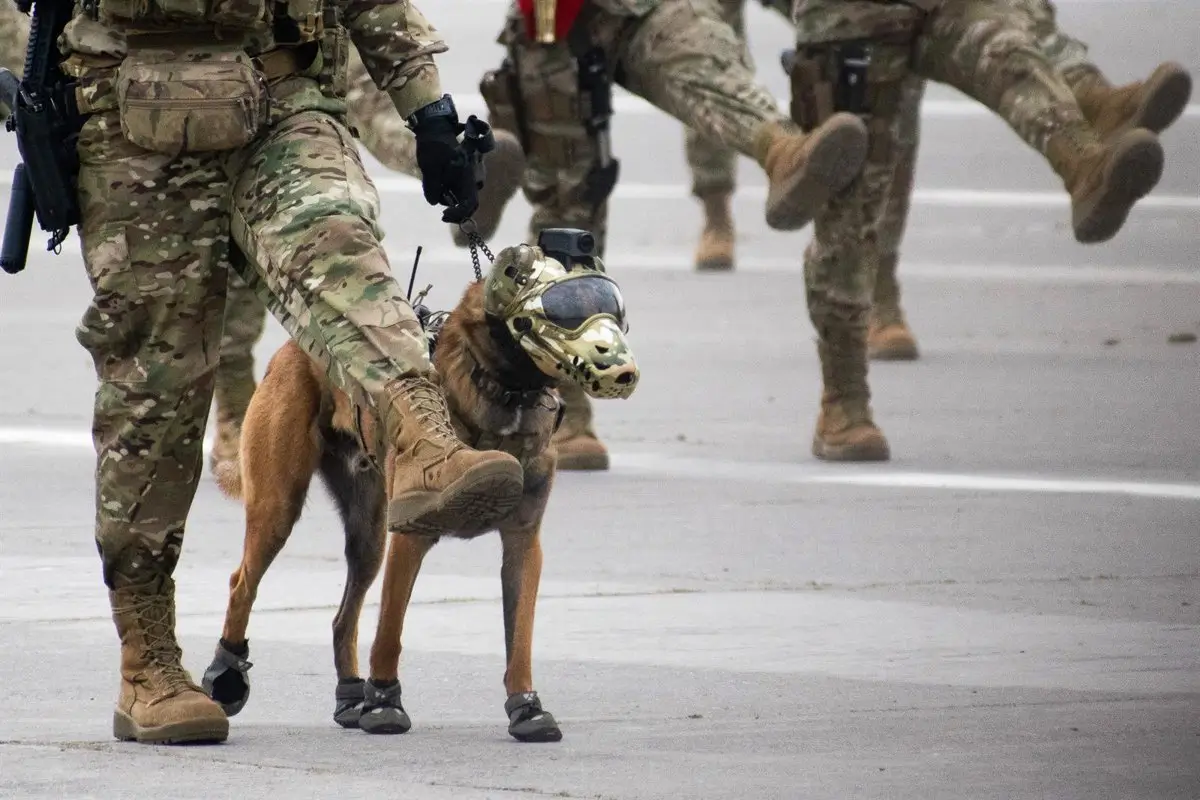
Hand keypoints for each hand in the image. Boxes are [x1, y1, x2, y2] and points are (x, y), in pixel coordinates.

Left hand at [410, 97, 480, 223]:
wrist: (436, 127)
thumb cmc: (433, 147)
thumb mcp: (429, 169)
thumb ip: (432, 188)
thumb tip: (434, 202)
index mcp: (467, 177)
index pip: (469, 205)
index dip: (458, 214)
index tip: (443, 215)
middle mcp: (473, 177)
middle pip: (468, 202)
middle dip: (455, 208)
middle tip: (442, 211)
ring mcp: (471, 174)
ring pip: (464, 195)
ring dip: (452, 197)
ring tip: (437, 188)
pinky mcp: (466, 171)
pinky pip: (462, 187)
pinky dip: (452, 190)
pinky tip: (440, 182)